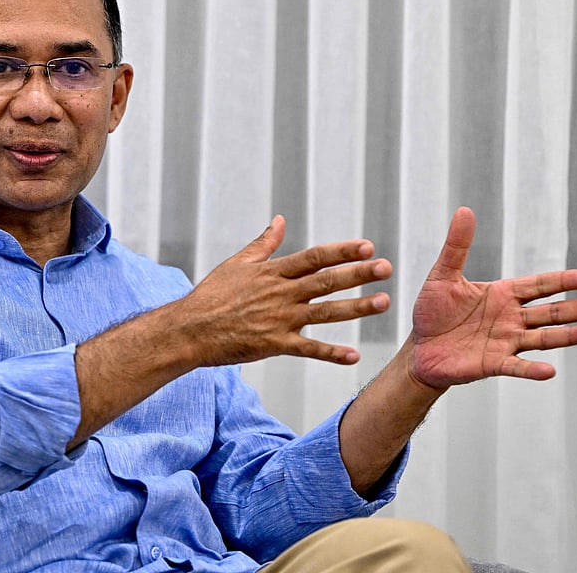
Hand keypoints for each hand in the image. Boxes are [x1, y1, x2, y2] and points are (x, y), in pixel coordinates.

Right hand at [180, 215, 392, 367]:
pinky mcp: (274, 344)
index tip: (367, 246)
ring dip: (355, 308)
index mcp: (273, 272)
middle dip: (359, 274)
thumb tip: (280, 220)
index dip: (342, 251)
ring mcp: (279, 319)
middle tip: (386, 267)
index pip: (314, 257)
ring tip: (382, 302)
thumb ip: (264, 244)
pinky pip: (308, 350)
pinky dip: (331, 353)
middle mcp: (280, 293)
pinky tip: (353, 355)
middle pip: (326, 281)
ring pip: (324, 312)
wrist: (190, 329)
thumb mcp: (237, 264)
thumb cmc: (211, 295)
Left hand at [408, 207, 576, 389]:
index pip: (539, 286)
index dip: (562, 281)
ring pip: (544, 338)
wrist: (419, 347)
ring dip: (570, 336)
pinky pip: (516, 367)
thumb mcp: (443, 275)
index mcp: (503, 294)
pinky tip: (550, 372)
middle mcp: (511, 318)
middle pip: (552, 312)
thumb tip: (464, 210)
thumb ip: (457, 247)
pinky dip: (532, 370)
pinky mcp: (492, 364)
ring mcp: (505, 342)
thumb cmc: (432, 310)